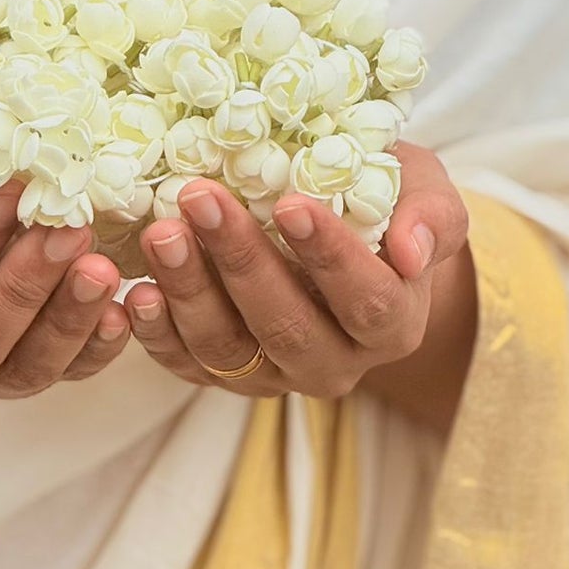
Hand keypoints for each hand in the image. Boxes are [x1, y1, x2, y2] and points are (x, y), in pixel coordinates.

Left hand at [126, 142, 473, 418]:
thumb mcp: (424, 191)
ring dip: (190, 289)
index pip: (367, 300)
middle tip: (198, 198)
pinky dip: (157, 333)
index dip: (330, 256)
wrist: (346, 234)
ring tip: (160, 231)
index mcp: (394, 324)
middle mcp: (337, 363)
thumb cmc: (385, 201)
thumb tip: (411, 248)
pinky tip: (137, 290)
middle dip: (240, 262)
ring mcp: (275, 376)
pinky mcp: (223, 376)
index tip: (292, 203)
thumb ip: (431, 215)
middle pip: (287, 327)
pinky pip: (186, 365)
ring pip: (229, 349)